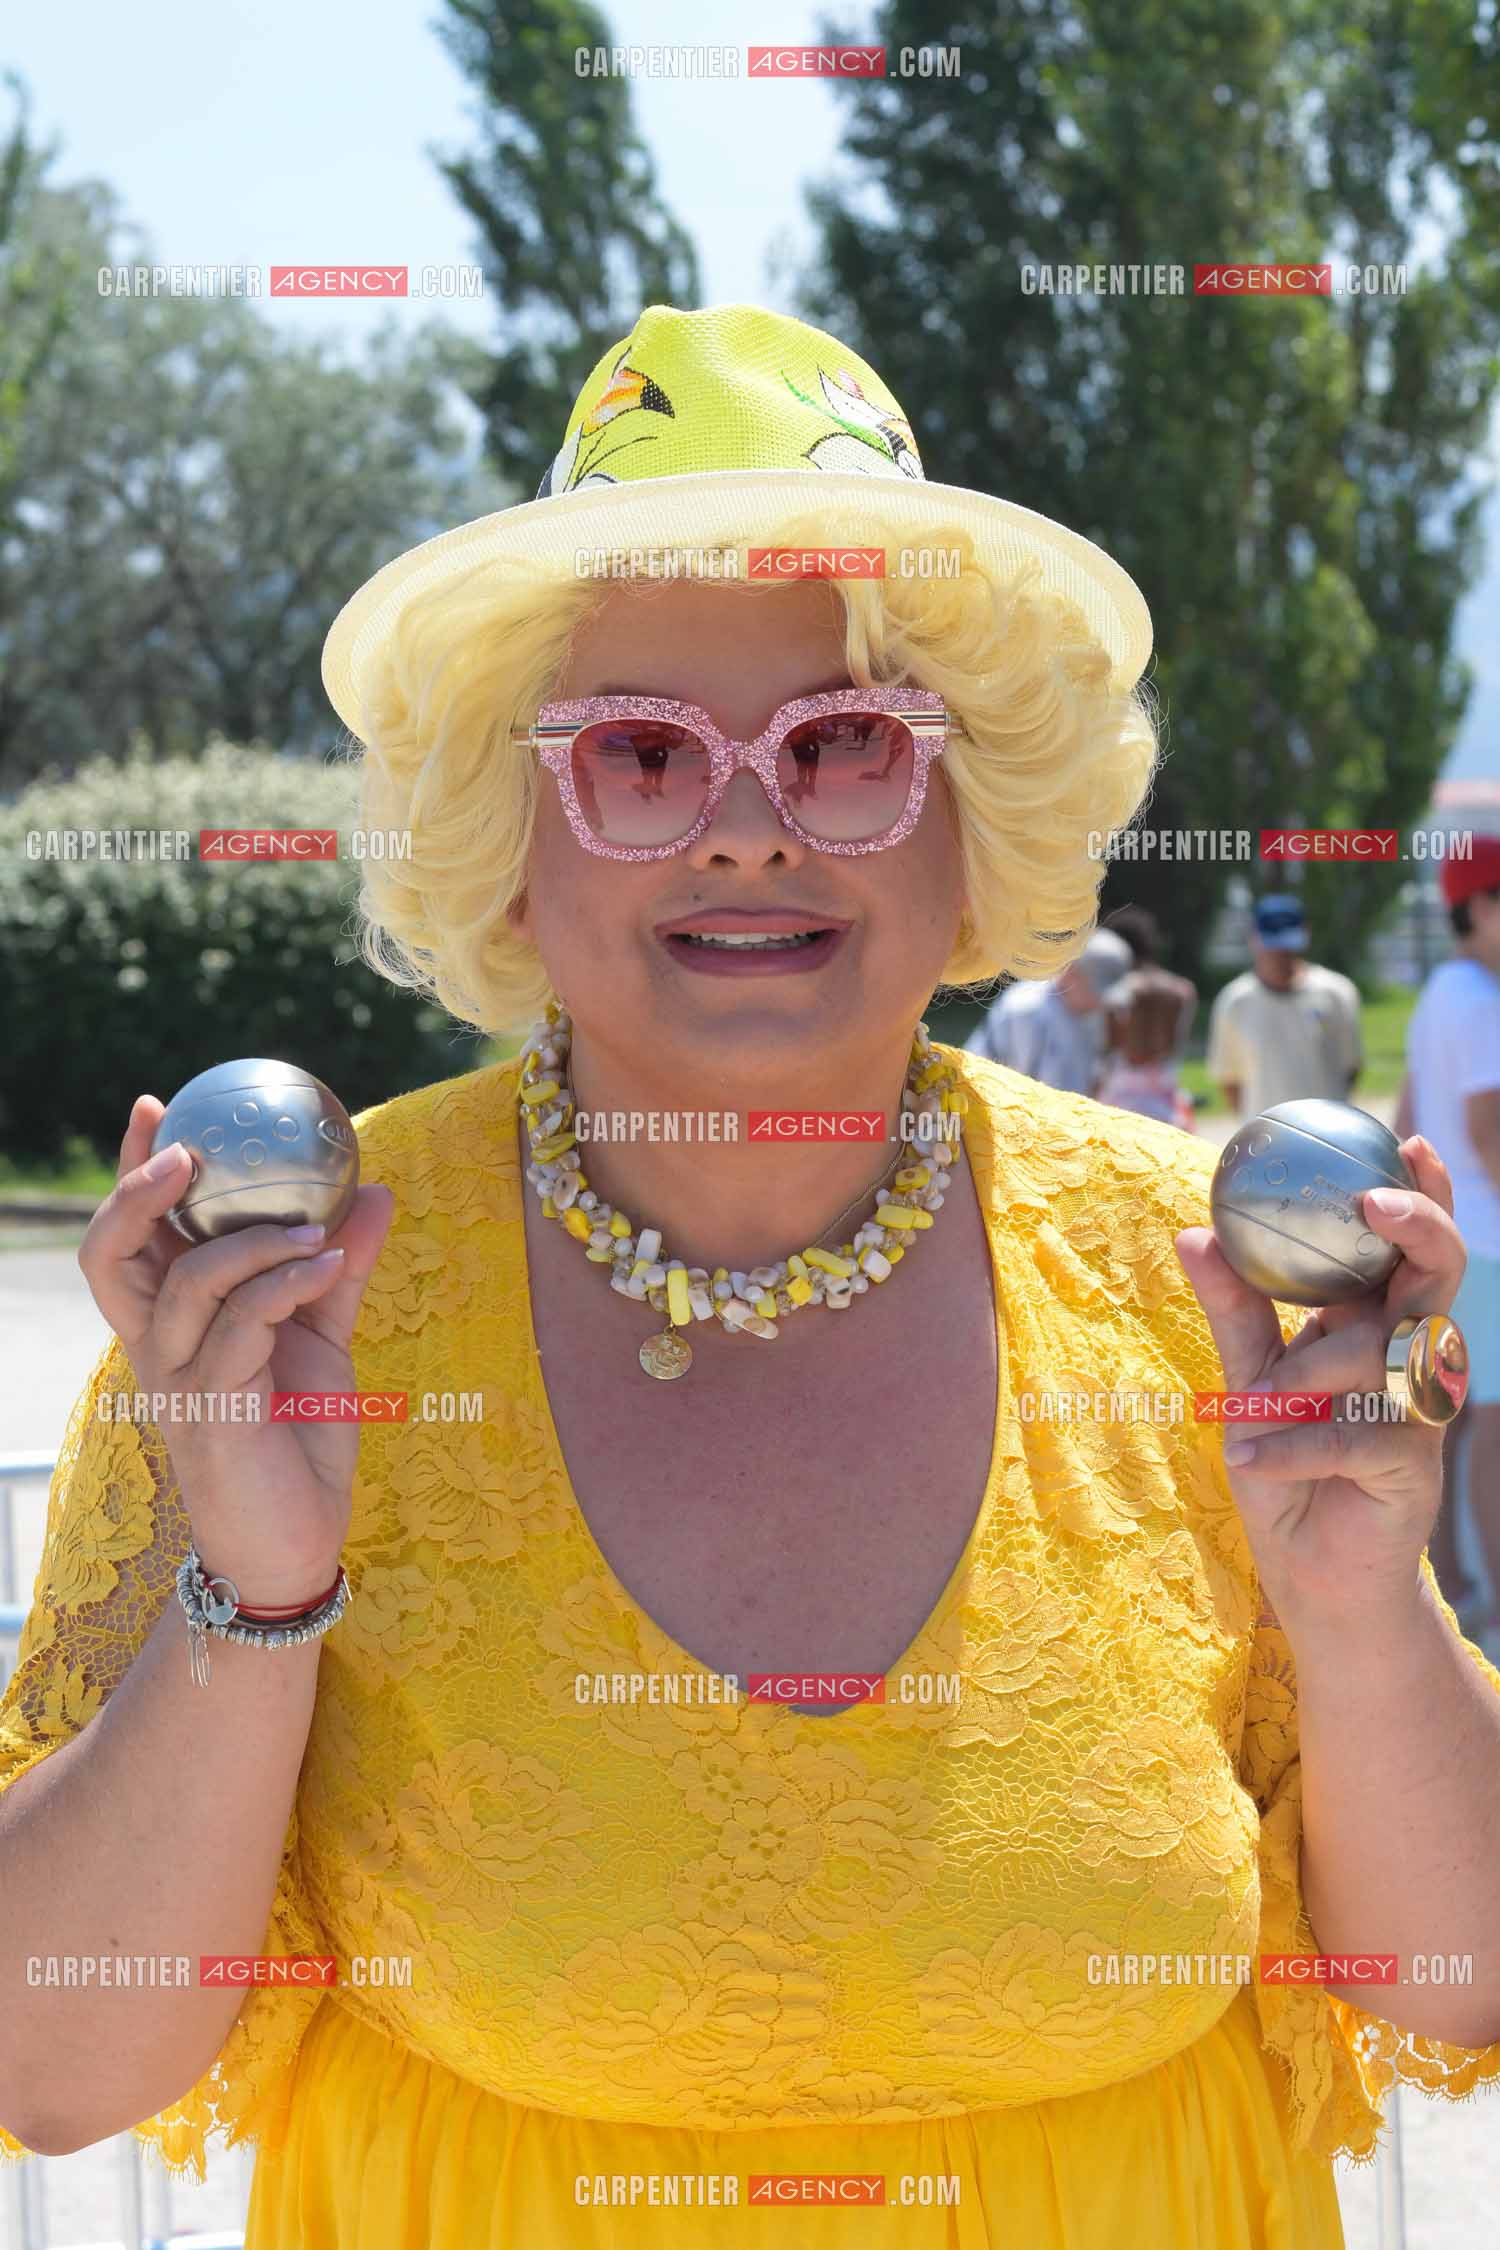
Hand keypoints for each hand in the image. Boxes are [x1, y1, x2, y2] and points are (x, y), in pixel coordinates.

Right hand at [78, 1092, 394, 1605]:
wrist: (296, 1545)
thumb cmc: (298, 1442)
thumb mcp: (323, 1341)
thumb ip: (338, 1270)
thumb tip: (373, 1192)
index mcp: (172, 1325)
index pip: (130, 1238)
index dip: (133, 1171)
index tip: (157, 1104)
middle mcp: (158, 1350)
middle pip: (110, 1255)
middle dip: (142, 1190)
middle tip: (196, 1150)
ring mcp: (179, 1384)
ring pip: (184, 1286)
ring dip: (252, 1241)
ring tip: (314, 1225)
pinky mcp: (214, 1416)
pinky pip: (241, 1329)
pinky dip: (286, 1285)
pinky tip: (329, 1263)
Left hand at [1174, 1135, 1462, 1634]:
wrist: (1309, 1571)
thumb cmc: (1283, 1465)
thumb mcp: (1248, 1380)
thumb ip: (1234, 1311)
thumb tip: (1193, 1231)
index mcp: (1375, 1326)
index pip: (1407, 1248)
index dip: (1418, 1195)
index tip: (1403, 1141)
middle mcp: (1409, 1359)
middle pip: (1436, 1277)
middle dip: (1420, 1230)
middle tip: (1378, 1204)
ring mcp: (1419, 1412)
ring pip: (1378, 1353)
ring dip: (1306, 1373)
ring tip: (1254, 1406)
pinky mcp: (1413, 1466)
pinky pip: (1352, 1434)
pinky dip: (1293, 1444)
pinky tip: (1253, 1454)